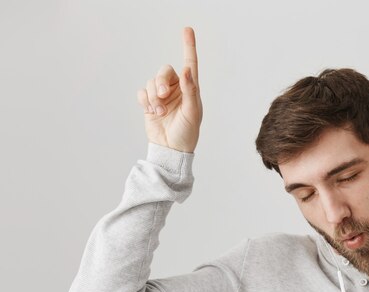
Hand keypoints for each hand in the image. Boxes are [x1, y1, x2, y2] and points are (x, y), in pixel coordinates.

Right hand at [136, 27, 202, 152]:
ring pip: (151, 82)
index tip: (187, 30)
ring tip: (159, 111)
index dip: (188, 46)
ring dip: (153, 96)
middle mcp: (176, 89)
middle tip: (161, 95)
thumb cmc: (187, 132)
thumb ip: (190, 90)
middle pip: (164, 72)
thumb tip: (187, 70)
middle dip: (160, 82)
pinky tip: (152, 112)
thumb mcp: (193, 112)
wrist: (171, 149)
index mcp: (190, 88)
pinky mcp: (149, 104)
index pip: (190, 64)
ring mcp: (161, 96)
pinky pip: (142, 93)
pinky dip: (145, 101)